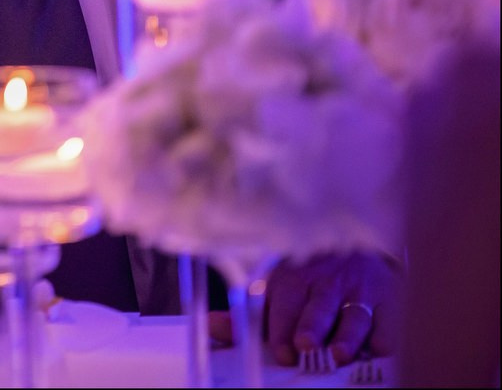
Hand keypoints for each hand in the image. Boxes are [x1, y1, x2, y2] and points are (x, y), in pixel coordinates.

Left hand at [263, 253, 398, 365]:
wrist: (361, 252)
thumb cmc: (313, 281)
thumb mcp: (280, 289)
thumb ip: (253, 314)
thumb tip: (217, 326)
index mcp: (296, 278)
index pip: (286, 301)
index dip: (282, 328)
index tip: (282, 352)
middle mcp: (329, 282)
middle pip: (319, 305)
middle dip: (311, 326)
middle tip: (305, 345)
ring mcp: (361, 290)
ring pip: (355, 314)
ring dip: (347, 336)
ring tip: (339, 354)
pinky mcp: (390, 299)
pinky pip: (389, 319)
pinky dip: (385, 335)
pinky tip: (378, 349)